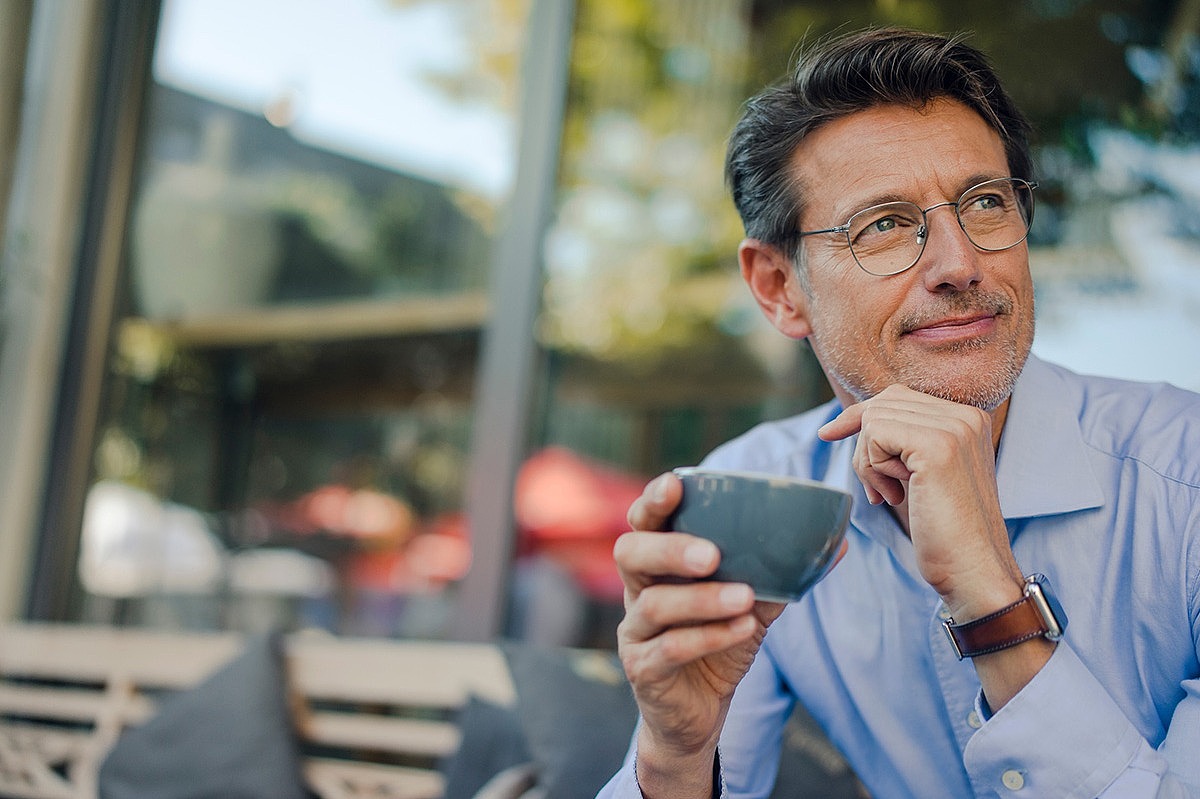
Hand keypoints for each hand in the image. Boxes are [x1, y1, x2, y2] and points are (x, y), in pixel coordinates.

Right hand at [613, 472, 784, 795]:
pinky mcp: (643, 668)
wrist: (699, 714)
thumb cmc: (719, 644)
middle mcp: (638, 590)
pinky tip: (742, 628)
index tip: (675, 483)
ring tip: (743, 598)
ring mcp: (635, 630)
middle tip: (712, 554)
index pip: (644, 522)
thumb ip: (780, 574)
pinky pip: (669, 648)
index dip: (654, 501)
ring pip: (654, 604)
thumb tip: (837, 542)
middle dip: (670, 548)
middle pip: (630, 552)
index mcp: (659, 564)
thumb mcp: (751, 605)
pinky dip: (708, 636)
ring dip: (701, 599)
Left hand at [817, 385, 1023, 618]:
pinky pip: (875, 435)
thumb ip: (903, 440)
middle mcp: (966, 415)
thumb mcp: (923, 473)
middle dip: (865, 448)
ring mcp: (955, 428)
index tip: (829, 434)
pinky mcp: (938, 446)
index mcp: (968, 418)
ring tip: (890, 495)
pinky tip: (894, 496)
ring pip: (874, 419)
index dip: (859, 417)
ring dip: (868, 463)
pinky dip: (872, 469)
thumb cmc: (943, 530)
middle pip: (881, 405)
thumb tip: (853, 417)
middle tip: (879, 490)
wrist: (973, 570)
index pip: (896, 397)